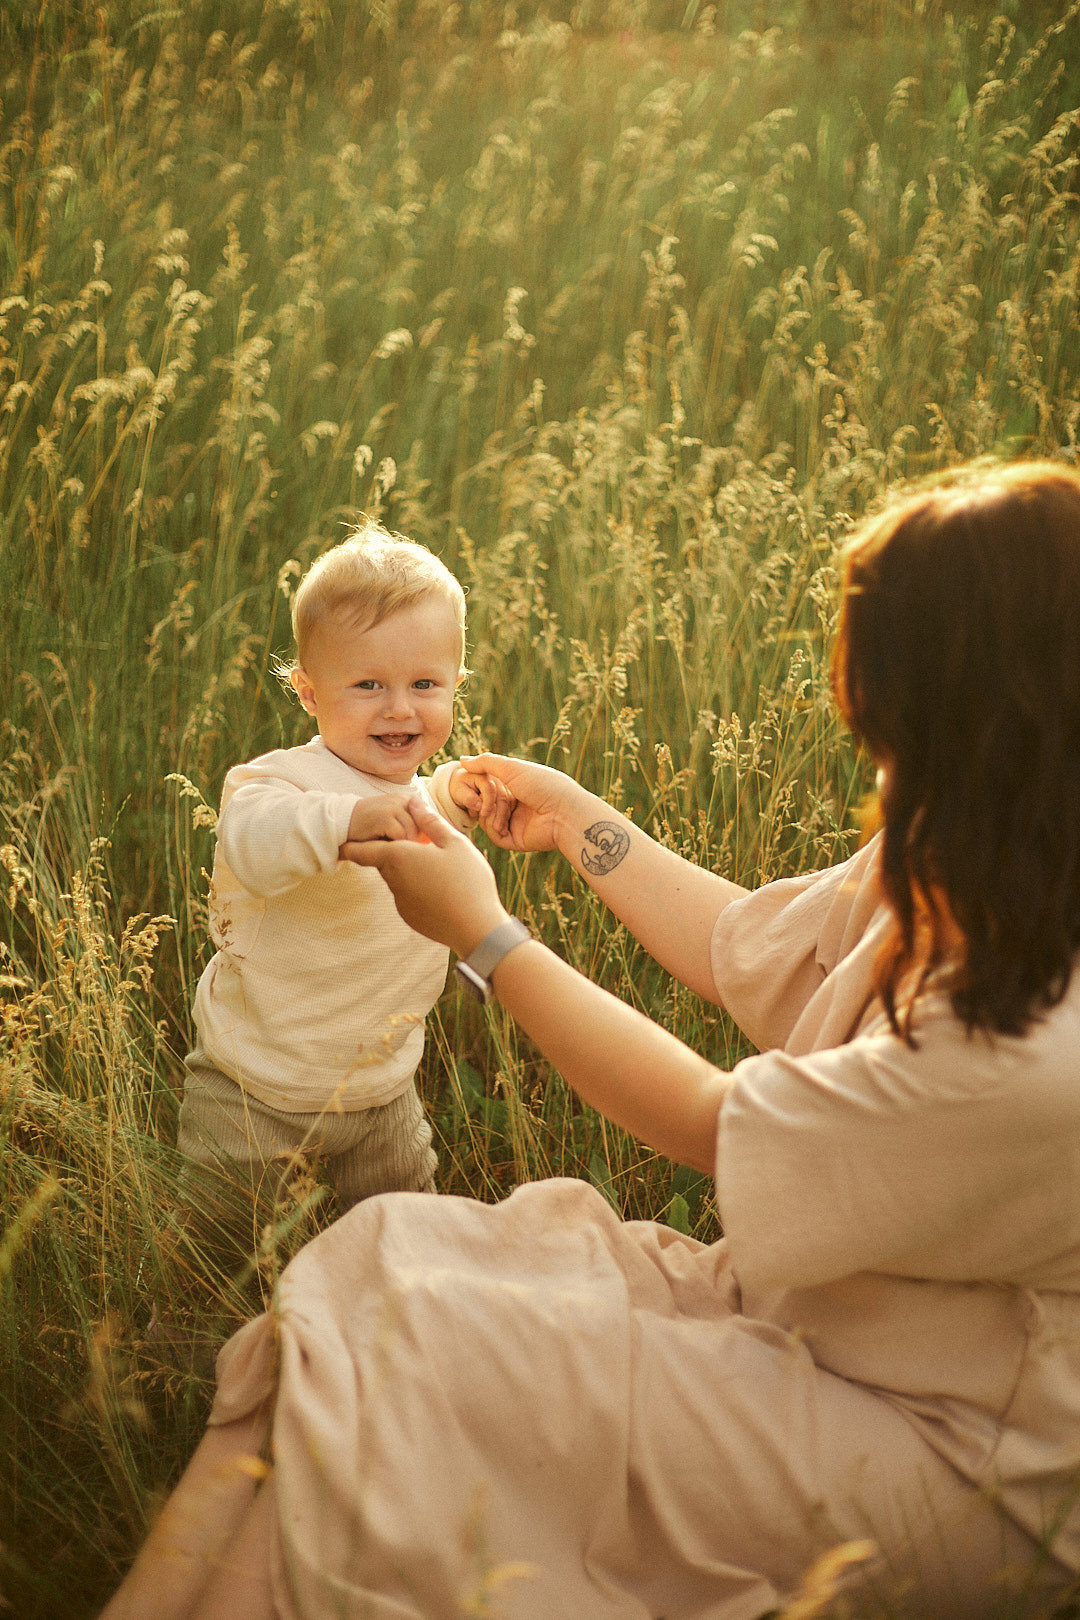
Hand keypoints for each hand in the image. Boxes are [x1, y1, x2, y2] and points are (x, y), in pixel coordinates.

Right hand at [341, 794, 424, 852]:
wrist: (341, 823)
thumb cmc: (371, 829)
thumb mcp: (395, 824)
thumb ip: (414, 828)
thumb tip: (435, 844)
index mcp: (410, 800)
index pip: (430, 822)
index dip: (424, 838)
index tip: (414, 848)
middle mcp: (404, 800)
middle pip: (424, 830)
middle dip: (413, 844)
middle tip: (396, 847)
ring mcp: (394, 806)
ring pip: (412, 834)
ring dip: (402, 846)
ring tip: (387, 846)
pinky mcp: (385, 817)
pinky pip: (400, 838)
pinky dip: (392, 846)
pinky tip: (380, 845)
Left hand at [341, 795, 507, 954]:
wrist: (477, 929)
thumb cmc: (467, 881)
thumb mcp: (454, 843)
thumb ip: (430, 821)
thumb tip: (414, 803)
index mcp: (398, 858)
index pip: (360, 851)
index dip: (350, 845)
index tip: (342, 841)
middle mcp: (393, 881)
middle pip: (382, 862)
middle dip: (392, 851)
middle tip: (415, 843)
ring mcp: (401, 903)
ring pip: (397, 879)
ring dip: (408, 870)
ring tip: (437, 867)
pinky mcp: (411, 918)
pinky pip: (408, 897)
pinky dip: (418, 889)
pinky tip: (442, 889)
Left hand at [445, 765, 515, 837]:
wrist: (466, 785)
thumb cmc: (461, 788)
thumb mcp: (459, 792)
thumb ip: (468, 798)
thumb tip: (479, 806)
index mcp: (483, 774)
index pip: (489, 788)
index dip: (487, 802)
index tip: (483, 815)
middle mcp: (497, 778)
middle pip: (502, 795)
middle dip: (499, 813)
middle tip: (496, 828)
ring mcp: (504, 785)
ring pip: (509, 801)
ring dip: (506, 816)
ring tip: (502, 831)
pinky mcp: (508, 793)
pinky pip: (511, 805)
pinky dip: (508, 816)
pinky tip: (504, 828)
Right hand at [459, 753, 587, 852]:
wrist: (563, 811)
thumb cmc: (542, 784)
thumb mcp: (511, 767)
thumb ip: (485, 762)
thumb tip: (462, 760)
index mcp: (518, 787)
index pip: (490, 787)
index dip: (480, 786)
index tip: (473, 783)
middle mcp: (518, 805)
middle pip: (487, 805)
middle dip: (482, 802)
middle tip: (483, 800)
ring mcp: (518, 823)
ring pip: (488, 821)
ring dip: (487, 815)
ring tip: (492, 811)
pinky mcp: (518, 840)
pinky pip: (496, 838)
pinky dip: (492, 830)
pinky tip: (497, 823)